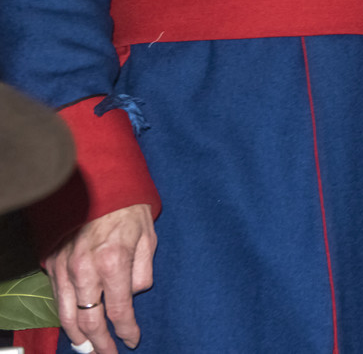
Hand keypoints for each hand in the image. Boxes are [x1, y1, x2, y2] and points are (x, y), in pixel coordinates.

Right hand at [45, 203, 155, 351]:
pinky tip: (73, 326)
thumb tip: (133, 295)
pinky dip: (65, 317)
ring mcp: (65, 268)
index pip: (119, 310)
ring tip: (88, 349)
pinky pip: (57, 299)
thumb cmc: (128, 210)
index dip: (126, 330)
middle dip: (101, 343)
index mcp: (114, 262)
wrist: (99, 185)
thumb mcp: (149, 238)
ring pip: (67, 315)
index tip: (132, 340)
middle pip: (90, 320)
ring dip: (78, 337)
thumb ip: (143, 271)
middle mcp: (86, 269)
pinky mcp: (53, 264)